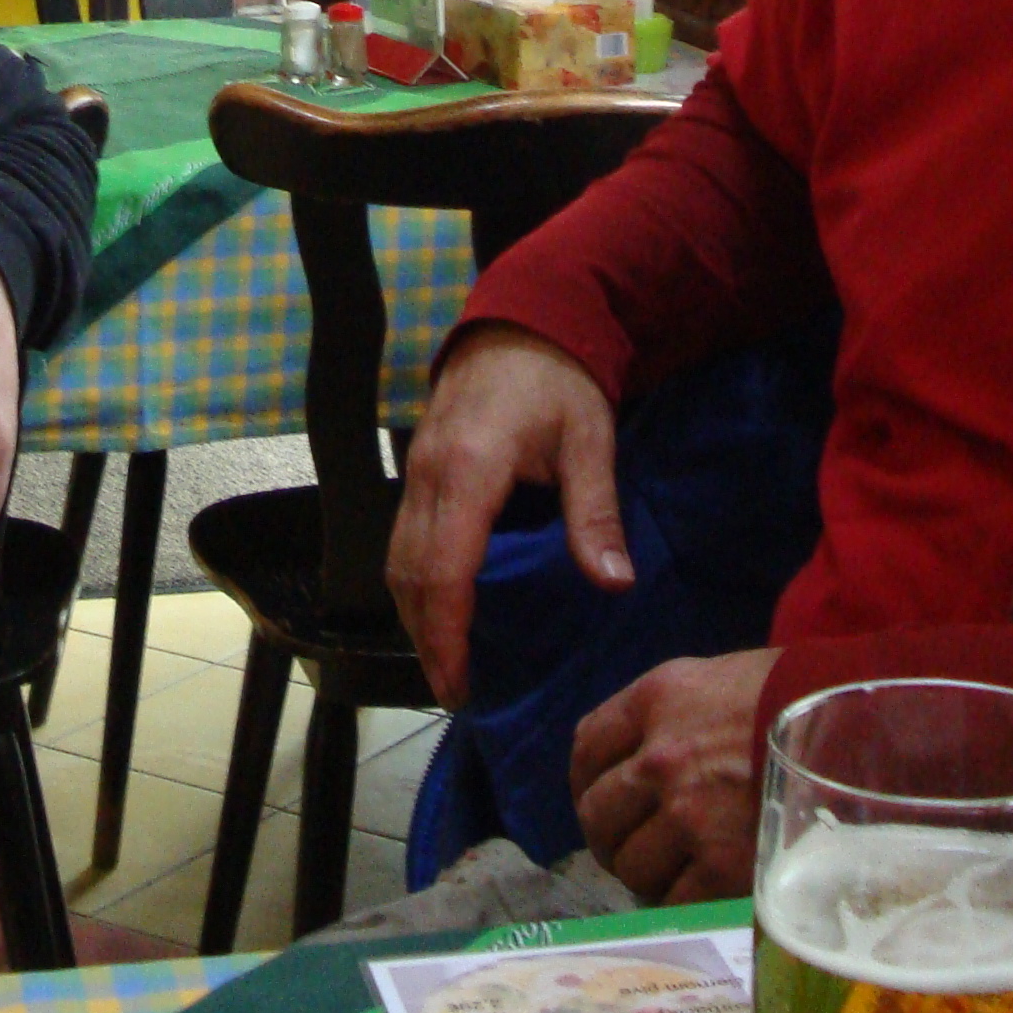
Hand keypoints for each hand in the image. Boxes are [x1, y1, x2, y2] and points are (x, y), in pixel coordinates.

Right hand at [386, 326, 629, 706]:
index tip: (460, 683)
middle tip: (455, 691)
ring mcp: (416, 471)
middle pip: (410, 574)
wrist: (522, 322)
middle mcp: (429, 475)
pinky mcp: (417, 470)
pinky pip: (403, 539)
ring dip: (415, 616)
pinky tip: (441, 610)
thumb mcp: (590, 441)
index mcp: (470, 470)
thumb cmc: (559, 381)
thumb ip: (595, 514)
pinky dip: (415, 584)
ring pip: (396, 559)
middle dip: (427, 639)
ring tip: (446, 663)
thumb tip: (615, 584)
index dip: (447, 633)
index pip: (444, 568)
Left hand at [570, 650, 775, 904]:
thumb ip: (673, 716)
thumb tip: (643, 758)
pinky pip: (674, 899)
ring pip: (632, 864)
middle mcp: (661, 757)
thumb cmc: (800, 697)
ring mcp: (689, 815)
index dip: (586, 780)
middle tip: (632, 848)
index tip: (596, 798)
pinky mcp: (722, 865)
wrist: (863, 731)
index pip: (588, 745)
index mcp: (658, 700)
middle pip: (598, 812)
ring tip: (673, 871)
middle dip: (610, 836)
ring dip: (646, 873)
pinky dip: (681, 900)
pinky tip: (700, 889)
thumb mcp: (721, 680)